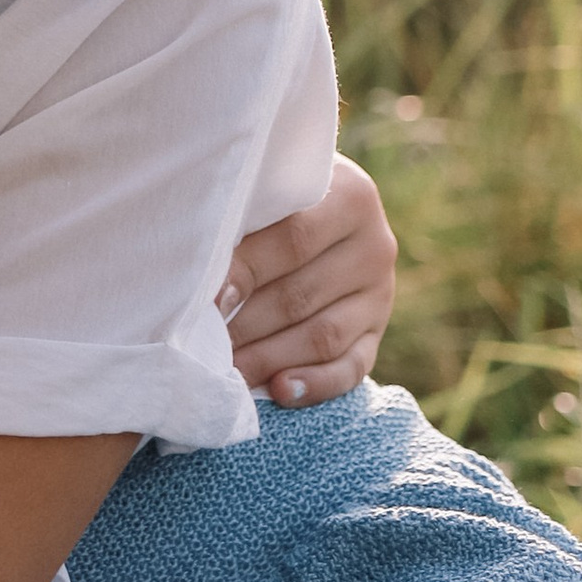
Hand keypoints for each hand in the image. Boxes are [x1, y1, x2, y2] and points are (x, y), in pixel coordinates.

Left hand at [221, 151, 396, 401]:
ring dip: (268, 359)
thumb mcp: (266, 189)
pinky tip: (279, 391)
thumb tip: (210, 290)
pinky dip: (315, 385)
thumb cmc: (271, 192)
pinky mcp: (377, 332)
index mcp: (352, 196)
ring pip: (322, 336)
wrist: (313, 202)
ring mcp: (380, 293)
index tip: (206, 299)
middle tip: (201, 346)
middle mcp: (374, 245)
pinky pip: (352, 368)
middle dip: (246, 325)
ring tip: (224, 373)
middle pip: (302, 295)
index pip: (294, 240)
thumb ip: (244, 221)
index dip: (246, 271)